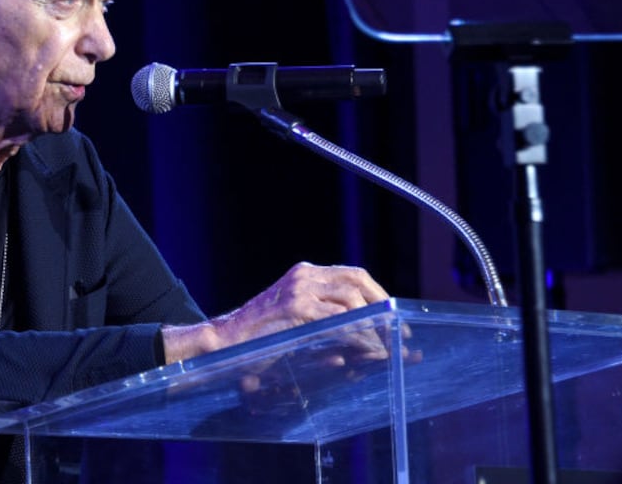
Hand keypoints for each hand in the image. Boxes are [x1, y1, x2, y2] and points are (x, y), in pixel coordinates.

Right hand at [162, 262, 389, 363]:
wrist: (223, 340)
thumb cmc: (258, 336)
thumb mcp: (291, 314)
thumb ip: (320, 312)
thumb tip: (360, 327)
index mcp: (304, 273)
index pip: (353, 275)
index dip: (378, 296)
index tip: (393, 319)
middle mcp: (304, 275)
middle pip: (358, 281)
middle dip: (383, 307)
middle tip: (398, 335)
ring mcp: (299, 290)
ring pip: (352, 300)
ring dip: (375, 325)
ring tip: (386, 347)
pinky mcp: (294, 309)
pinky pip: (338, 320)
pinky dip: (359, 336)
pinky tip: (368, 349)